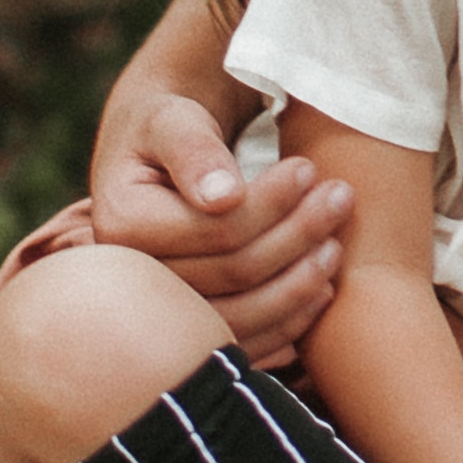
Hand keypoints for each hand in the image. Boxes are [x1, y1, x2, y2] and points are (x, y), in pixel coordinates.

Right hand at [87, 86, 354, 365]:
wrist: (155, 157)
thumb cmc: (168, 128)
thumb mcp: (173, 120)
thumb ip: (194, 151)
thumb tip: (223, 196)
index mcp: (121, 227)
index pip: (216, 229)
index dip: (271, 202)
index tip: (308, 167)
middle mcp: (132, 281)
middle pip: (234, 274)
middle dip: (297, 234)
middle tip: (341, 195)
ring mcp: (160, 314)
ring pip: (243, 316)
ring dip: (301, 282)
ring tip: (337, 242)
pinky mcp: (188, 330)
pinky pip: (244, 342)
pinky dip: (289, 321)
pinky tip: (322, 289)